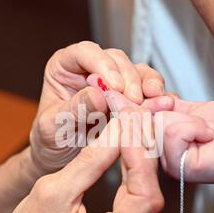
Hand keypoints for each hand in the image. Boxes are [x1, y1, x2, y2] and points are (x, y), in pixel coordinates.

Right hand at [0, 114, 163, 212]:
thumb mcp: (52, 192)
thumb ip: (90, 162)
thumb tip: (119, 131)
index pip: (145, 199)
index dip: (141, 158)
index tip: (131, 126)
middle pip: (151, 198)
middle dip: (143, 154)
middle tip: (134, 119)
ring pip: (148, 201)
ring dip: (141, 163)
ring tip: (132, 130)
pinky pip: (139, 208)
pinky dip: (135, 178)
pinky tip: (128, 156)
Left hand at [30, 41, 172, 176]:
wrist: (62, 160)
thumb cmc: (50, 141)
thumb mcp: (54, 127)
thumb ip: (74, 109)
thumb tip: (98, 95)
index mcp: (65, 67)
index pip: (85, 52)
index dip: (103, 64)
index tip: (116, 86)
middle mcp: (90, 69)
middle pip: (116, 59)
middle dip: (130, 78)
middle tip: (135, 100)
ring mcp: (113, 82)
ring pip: (137, 71)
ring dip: (149, 85)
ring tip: (156, 101)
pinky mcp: (129, 98)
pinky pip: (149, 91)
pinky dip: (158, 99)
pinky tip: (163, 108)